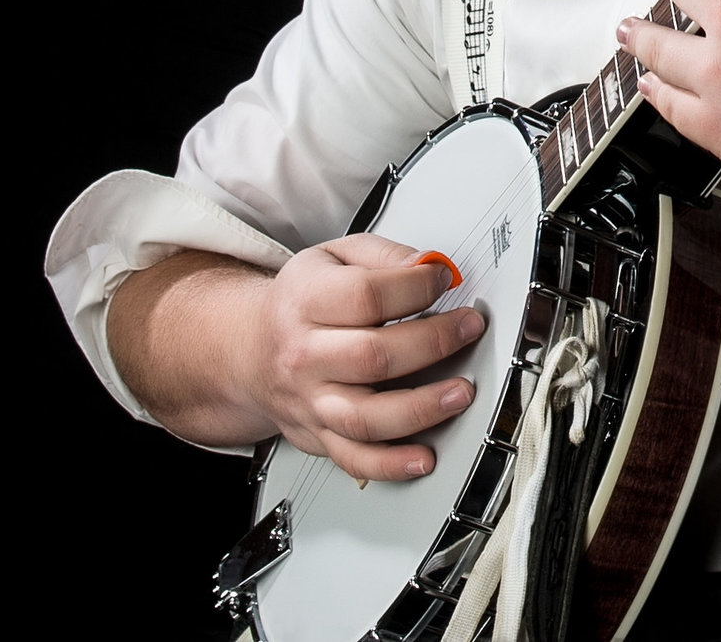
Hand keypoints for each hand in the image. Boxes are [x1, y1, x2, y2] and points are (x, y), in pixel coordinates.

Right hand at [108, 235, 485, 483]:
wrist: (251, 350)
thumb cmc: (302, 301)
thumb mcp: (333, 256)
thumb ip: (382, 255)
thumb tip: (428, 264)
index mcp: (306, 301)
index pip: (366, 295)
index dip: (415, 287)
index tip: (443, 280)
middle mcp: (305, 354)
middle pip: (373, 356)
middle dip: (433, 342)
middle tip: (468, 327)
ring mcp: (312, 400)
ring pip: (366, 417)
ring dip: (422, 408)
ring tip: (460, 391)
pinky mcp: (320, 435)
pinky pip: (355, 459)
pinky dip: (392, 465)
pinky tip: (424, 457)